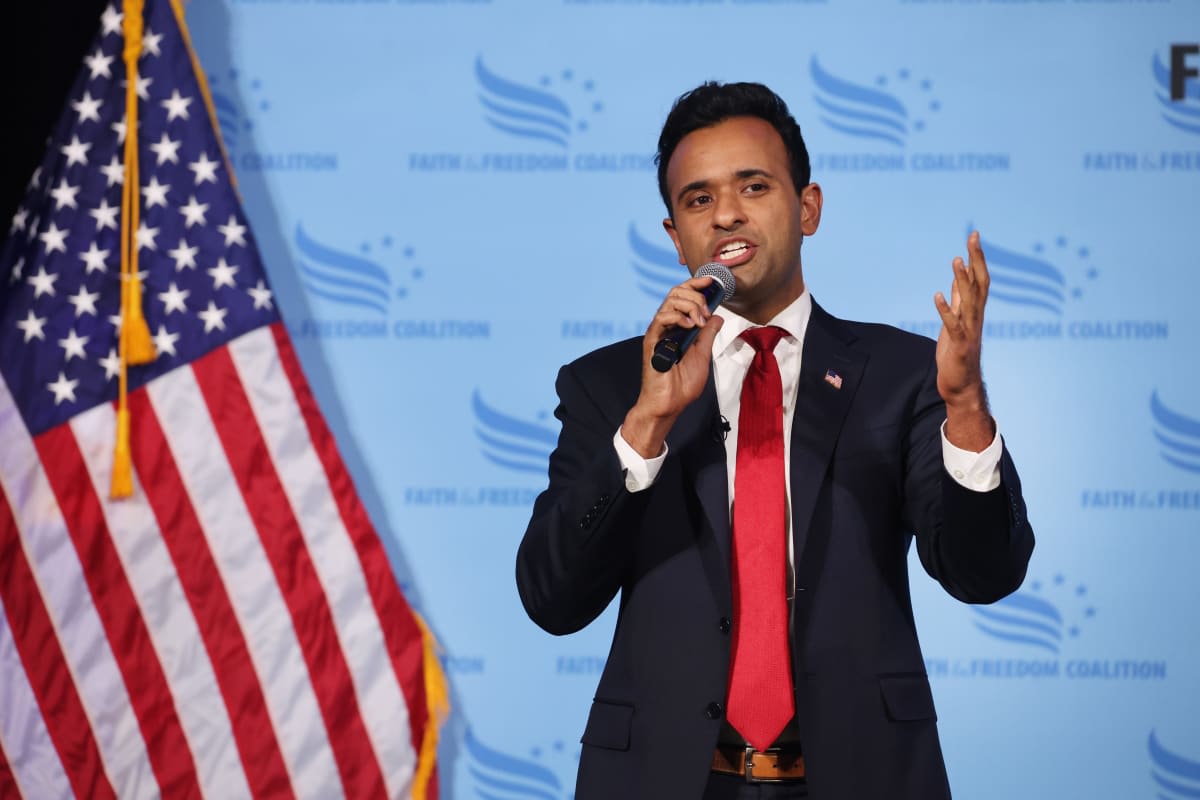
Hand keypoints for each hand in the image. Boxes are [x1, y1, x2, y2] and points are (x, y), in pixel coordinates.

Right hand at [622, 276, 724, 456]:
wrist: (670, 404)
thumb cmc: (682, 385)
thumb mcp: (703, 354)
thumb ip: (708, 334)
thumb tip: (717, 317)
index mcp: (678, 327)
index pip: (684, 296)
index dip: (697, 284)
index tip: (711, 281)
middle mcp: (667, 326)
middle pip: (676, 292)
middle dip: (696, 294)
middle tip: (707, 311)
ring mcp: (658, 331)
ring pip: (670, 300)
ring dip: (690, 305)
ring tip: (700, 321)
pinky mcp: (652, 340)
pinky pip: (661, 317)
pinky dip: (678, 316)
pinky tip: (690, 326)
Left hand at [934, 231, 994, 450]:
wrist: (961, 386)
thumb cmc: (958, 352)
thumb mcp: (957, 320)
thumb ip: (959, 299)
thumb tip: (959, 276)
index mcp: (974, 311)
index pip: (980, 279)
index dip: (977, 258)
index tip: (973, 236)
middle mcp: (975, 318)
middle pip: (979, 284)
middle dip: (976, 261)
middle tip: (972, 238)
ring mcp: (968, 331)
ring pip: (969, 302)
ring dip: (962, 281)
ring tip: (956, 260)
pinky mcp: (958, 345)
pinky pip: (953, 325)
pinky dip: (945, 310)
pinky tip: (937, 295)